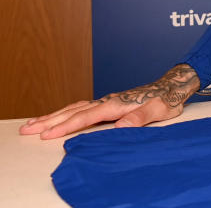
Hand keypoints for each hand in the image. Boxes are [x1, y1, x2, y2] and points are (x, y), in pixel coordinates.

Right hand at [18, 64, 200, 139]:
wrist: (172, 86)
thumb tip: (120, 127)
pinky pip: (80, 108)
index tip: (47, 135)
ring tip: (33, 124)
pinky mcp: (108, 103)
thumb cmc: (166, 100)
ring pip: (73, 108)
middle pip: (72, 111)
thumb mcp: (158, 111)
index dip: (65, 127)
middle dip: (49, 121)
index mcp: (115, 104)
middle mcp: (107, 101)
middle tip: (27, 129)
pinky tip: (58, 117)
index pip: (85, 117)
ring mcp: (106, 101)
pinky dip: (65, 113)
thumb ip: (139, 118)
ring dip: (52, 116)